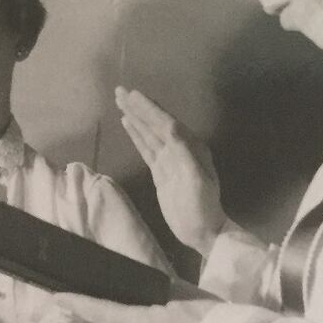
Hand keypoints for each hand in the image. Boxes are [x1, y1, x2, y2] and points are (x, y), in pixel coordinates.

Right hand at [115, 87, 225, 257]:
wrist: (202, 231)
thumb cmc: (202, 207)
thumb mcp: (197, 180)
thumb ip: (185, 153)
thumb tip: (170, 127)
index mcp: (191, 147)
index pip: (166, 123)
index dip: (149, 108)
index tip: (132, 95)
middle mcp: (181, 148)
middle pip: (157, 123)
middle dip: (139, 107)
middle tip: (120, 91)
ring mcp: (170, 159)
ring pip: (150, 132)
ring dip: (136, 116)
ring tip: (120, 101)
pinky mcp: (162, 170)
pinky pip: (147, 146)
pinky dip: (137, 134)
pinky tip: (127, 123)